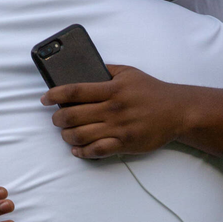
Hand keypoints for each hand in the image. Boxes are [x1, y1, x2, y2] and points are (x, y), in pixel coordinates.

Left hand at [41, 66, 187, 158]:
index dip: (54, 95)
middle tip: (56, 118)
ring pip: (80, 135)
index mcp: (112, 89)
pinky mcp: (124, 144)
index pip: (74, 91)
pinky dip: (82, 152)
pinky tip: (76, 149)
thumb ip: (106, 71)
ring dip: (66, 136)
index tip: (45, 99)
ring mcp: (118, 128)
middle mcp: (113, 109)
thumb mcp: (129, 73)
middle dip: (58, 118)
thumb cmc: (152, 91)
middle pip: (72, 116)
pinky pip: (96, 151)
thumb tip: (84, 70)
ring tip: (65, 133)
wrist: (177, 111)